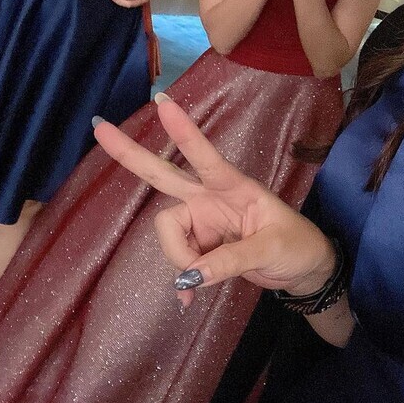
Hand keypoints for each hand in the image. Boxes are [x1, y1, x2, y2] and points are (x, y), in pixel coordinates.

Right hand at [93, 96, 336, 305]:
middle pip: (163, 174)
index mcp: (234, 186)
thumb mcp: (271, 249)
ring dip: (180, 259)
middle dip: (131, 154)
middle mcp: (210, 197)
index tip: (164, 105)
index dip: (185, 133)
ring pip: (168, 232)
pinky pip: (177, 260)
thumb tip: (190, 276)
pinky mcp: (198, 244)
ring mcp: (201, 220)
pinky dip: (182, 280)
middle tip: (100, 127)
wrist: (303, 269)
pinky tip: (189, 297)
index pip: (205, 156)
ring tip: (204, 279)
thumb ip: (231, 260)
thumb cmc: (296, 245)